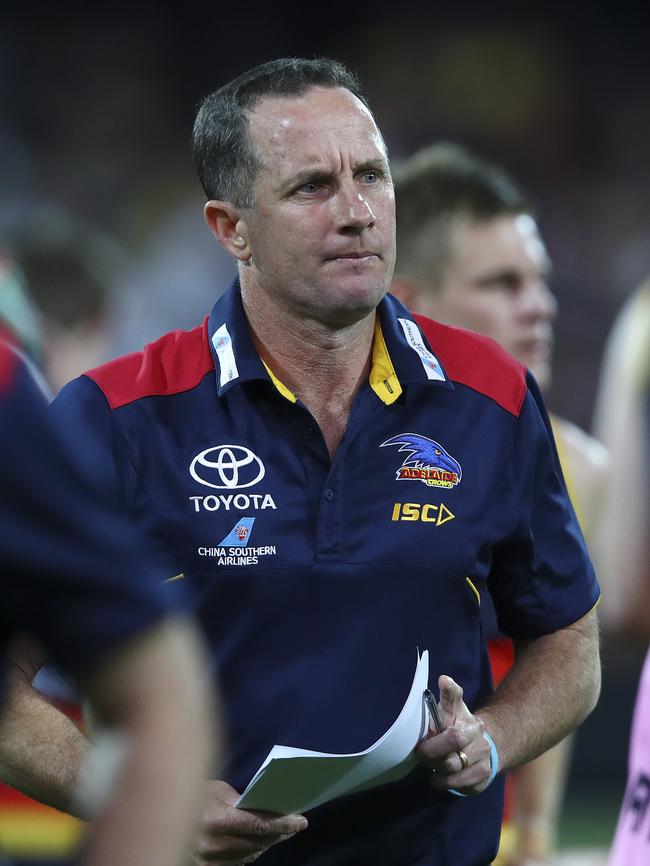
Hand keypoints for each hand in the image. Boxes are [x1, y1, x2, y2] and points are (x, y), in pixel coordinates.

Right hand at [190, 780, 307, 864]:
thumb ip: (236, 801)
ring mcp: (207, 862)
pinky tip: (258, 842)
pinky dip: (249, 852)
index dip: (283, 823)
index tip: (302, 820)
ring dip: (267, 844)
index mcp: (215, 820)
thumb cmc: (187, 793)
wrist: (155, 813)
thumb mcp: (212, 789)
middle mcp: (212, 845)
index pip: (259, 825)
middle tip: (295, 825)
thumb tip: (261, 809)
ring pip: (249, 855)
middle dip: (279, 833)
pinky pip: (235, 863)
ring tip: (281, 832)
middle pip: (257, 842)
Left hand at [415, 675, 492, 795]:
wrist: (483, 743)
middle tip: (422, 756)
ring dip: (439, 776)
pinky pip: (463, 789)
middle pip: (452, 761)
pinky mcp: (483, 782)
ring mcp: (484, 766)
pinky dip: (449, 785)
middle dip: (433, 760)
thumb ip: (449, 693)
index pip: (455, 737)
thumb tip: (443, 678)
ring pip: (456, 778)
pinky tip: (443, 777)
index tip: (419, 747)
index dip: (434, 745)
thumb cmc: (459, 723)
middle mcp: (481, 747)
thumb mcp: (454, 706)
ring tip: (432, 769)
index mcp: (473, 727)